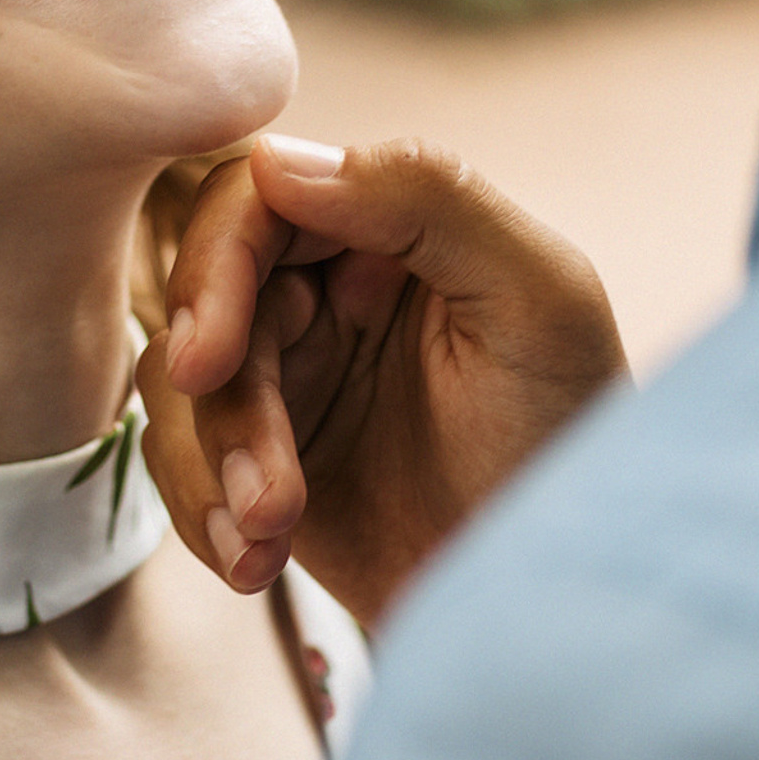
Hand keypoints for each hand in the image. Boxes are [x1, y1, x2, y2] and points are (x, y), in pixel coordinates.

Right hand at [143, 135, 627, 626]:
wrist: (560, 601)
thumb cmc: (575, 445)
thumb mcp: (540, 300)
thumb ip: (429, 198)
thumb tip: (275, 158)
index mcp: (393, 229)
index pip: (262, 201)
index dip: (216, 265)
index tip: (208, 351)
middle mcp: (331, 291)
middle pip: (207, 297)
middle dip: (217, 389)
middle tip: (249, 477)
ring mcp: (294, 380)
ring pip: (185, 386)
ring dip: (212, 465)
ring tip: (271, 532)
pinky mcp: (263, 464)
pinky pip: (182, 465)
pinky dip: (203, 515)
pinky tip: (256, 562)